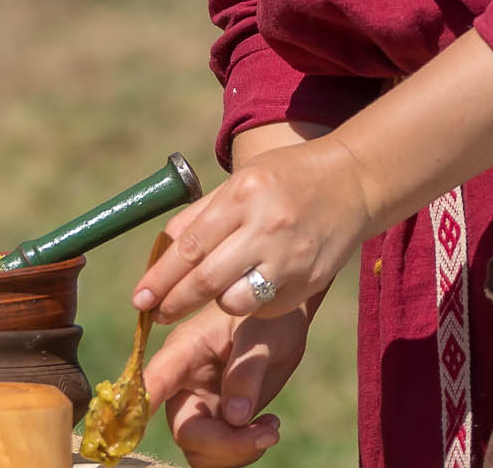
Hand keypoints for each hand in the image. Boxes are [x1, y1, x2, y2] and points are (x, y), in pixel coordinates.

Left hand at [133, 137, 373, 322]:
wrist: (353, 182)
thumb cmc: (287, 179)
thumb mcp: (241, 181)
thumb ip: (200, 215)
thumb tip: (163, 249)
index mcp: (243, 195)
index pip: (191, 247)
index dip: (160, 278)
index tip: (139, 299)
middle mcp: (266, 227)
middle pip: (207, 280)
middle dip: (174, 303)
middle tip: (156, 314)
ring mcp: (290, 258)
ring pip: (235, 302)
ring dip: (217, 302)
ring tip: (217, 290)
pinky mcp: (308, 282)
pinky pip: (265, 307)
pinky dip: (251, 303)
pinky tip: (255, 284)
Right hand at [142, 303, 314, 467]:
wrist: (281, 315)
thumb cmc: (266, 314)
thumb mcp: (260, 334)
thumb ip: (245, 371)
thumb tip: (235, 417)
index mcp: (183, 352)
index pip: (153, 383)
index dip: (141, 410)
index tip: (134, 433)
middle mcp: (183, 383)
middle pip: (185, 431)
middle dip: (224, 444)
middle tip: (265, 435)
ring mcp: (199, 404)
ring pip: (199, 450)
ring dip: (235, 453)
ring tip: (268, 431)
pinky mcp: (217, 419)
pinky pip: (220, 453)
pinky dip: (244, 451)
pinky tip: (267, 428)